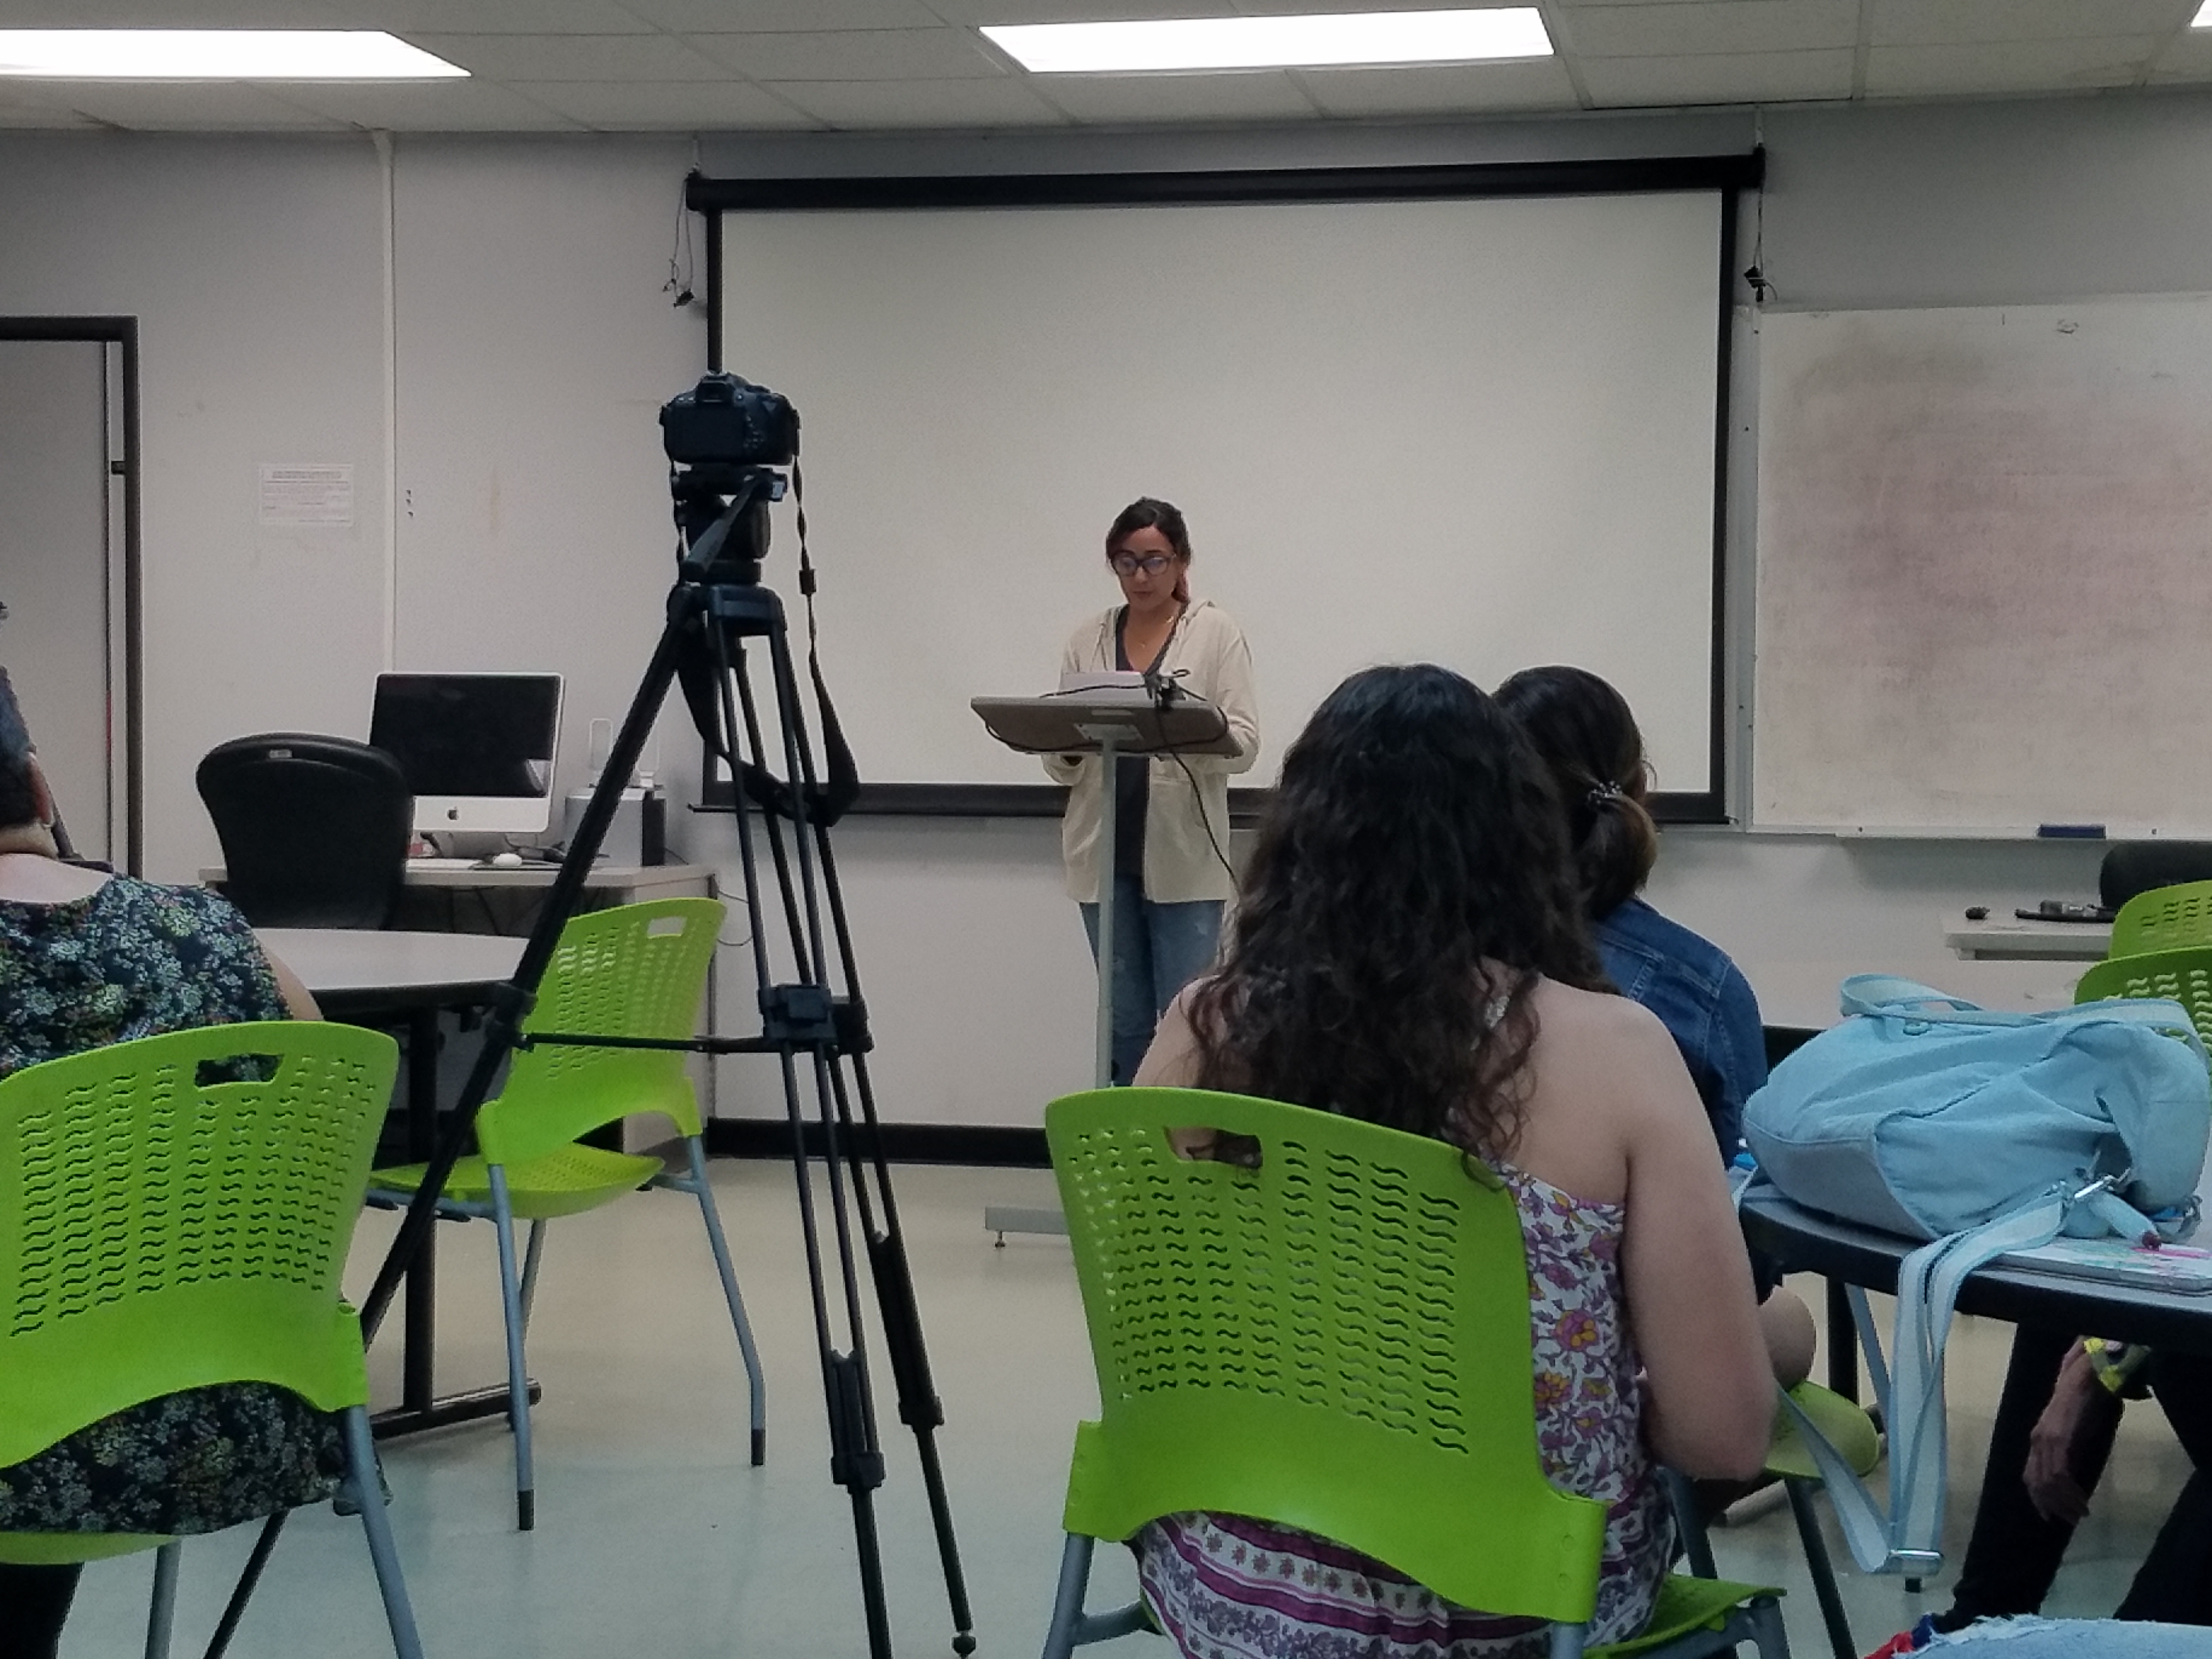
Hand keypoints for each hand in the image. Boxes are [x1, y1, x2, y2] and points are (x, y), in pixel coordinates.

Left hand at [2023, 1343, 2120, 1524]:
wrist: (2087, 1376)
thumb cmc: (2084, 1401)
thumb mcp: (2073, 1431)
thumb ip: (2069, 1449)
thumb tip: (2072, 1474)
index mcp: (2037, 1438)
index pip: (2029, 1475)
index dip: (2037, 1498)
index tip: (2049, 1516)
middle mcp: (2036, 1440)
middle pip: (2036, 1483)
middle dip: (2051, 1506)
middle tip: (2067, 1521)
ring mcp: (2046, 1439)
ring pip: (2048, 1482)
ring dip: (2063, 1503)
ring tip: (2079, 1515)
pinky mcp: (2059, 1438)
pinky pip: (2059, 1474)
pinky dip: (2070, 1492)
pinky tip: (2081, 1502)